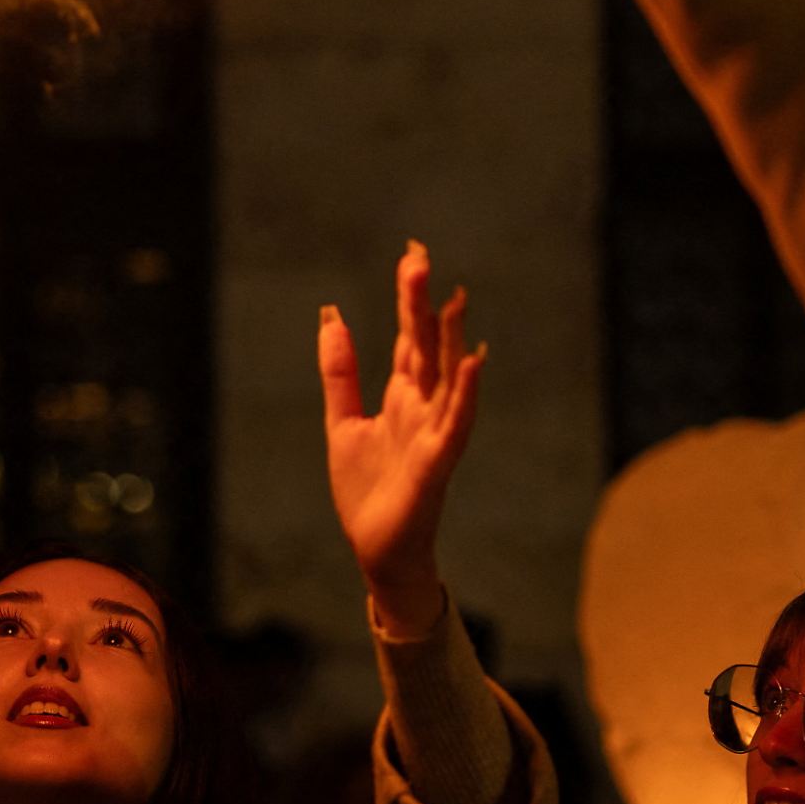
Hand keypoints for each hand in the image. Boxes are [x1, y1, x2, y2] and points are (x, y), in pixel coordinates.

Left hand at [319, 244, 482, 635]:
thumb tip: (331, 315)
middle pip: (425, 346)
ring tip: (454, 298)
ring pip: (446, 377)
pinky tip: (473, 363)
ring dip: (450, 339)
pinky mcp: (437, 461)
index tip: (412, 255)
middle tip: (420, 258)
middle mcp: (422, 407)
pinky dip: (465, 393)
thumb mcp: (343, 421)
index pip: (407, 336)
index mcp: (400, 396)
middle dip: (423, 304)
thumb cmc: (367, 489)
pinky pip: (455, 422)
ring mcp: (433, 432)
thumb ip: (340, 371)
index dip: (408, 298)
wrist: (376, 548)